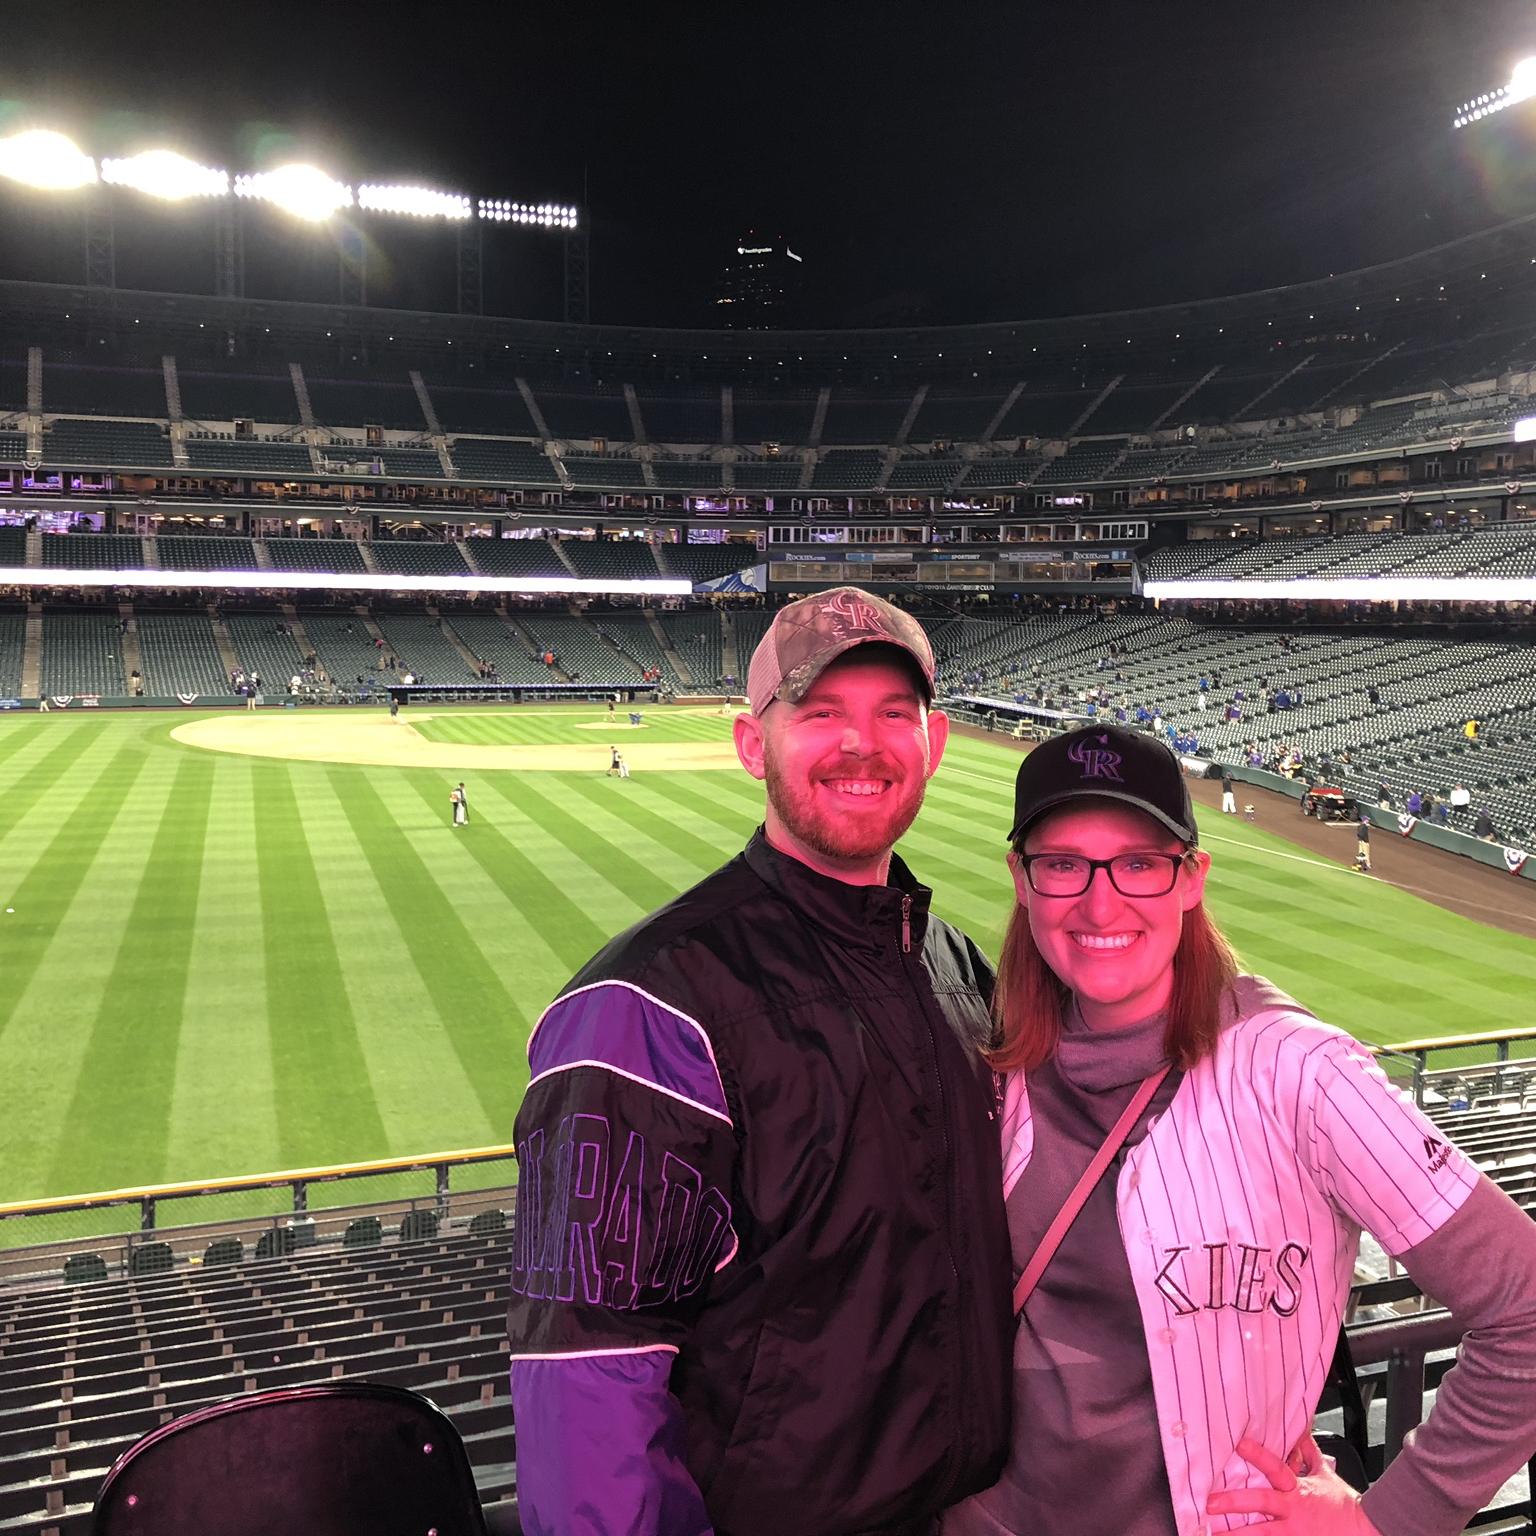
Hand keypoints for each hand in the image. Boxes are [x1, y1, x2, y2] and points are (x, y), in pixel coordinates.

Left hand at [1206, 1436, 1381, 1532]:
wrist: (1367, 1531)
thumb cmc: (1343, 1505)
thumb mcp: (1326, 1476)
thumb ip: (1308, 1454)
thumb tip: (1300, 1430)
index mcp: (1298, 1489)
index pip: (1275, 1467)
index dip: (1258, 1454)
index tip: (1239, 1444)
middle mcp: (1294, 1511)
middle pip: (1261, 1503)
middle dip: (1235, 1502)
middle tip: (1209, 1503)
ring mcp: (1295, 1534)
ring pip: (1263, 1534)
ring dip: (1238, 1535)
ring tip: (1213, 1534)